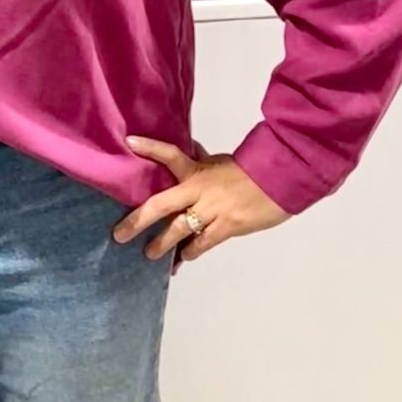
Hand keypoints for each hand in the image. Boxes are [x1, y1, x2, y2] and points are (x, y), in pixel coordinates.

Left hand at [112, 136, 286, 264]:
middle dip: (138, 221)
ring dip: (162, 244)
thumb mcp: (222, 162)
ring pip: (179, 230)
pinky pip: (202, 243)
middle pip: (162, 205)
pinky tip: (181, 260)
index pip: (170, 154)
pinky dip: (190, 253)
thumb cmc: (251, 170)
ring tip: (149, 254)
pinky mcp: (227, 227)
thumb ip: (203, 160)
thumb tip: (190, 149)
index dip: (150, 147)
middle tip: (119, 235)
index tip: (129, 141)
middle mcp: (200, 190)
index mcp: (198, 170)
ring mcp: (212, 210)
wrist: (281, 181)